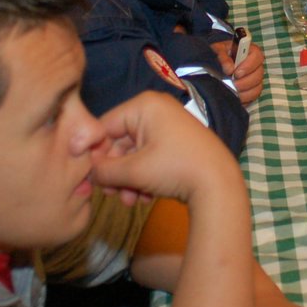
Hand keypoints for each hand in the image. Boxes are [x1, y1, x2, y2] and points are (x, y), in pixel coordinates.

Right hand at [90, 91, 242, 206]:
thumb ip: (103, 170)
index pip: (105, 126)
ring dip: (128, 179)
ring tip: (130, 201)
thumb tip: (87, 172)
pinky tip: (145, 198)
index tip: (90, 177)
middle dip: (115, 172)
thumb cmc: (175, 169)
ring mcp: (168, 127)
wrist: (219, 185)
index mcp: (144, 105)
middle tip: (110, 194)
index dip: (95, 153)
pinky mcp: (176, 144)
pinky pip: (150, 158)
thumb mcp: (134, 171)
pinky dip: (144, 177)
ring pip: (134, 154)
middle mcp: (156, 110)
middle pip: (120, 142)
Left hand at [214, 38, 266, 104]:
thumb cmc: (217, 55)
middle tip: (232, 84)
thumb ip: (223, 57)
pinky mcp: (250, 91)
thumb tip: (229, 69)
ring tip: (231, 91)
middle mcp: (254, 66)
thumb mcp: (217, 51)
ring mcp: (253, 79)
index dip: (249, 65)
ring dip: (244, 92)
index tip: (236, 73)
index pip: (257, 56)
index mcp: (248, 52)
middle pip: (258, 75)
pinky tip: (233, 97)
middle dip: (245, 82)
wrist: (212, 65)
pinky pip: (252, 98)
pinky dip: (243, 100)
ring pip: (257, 88)